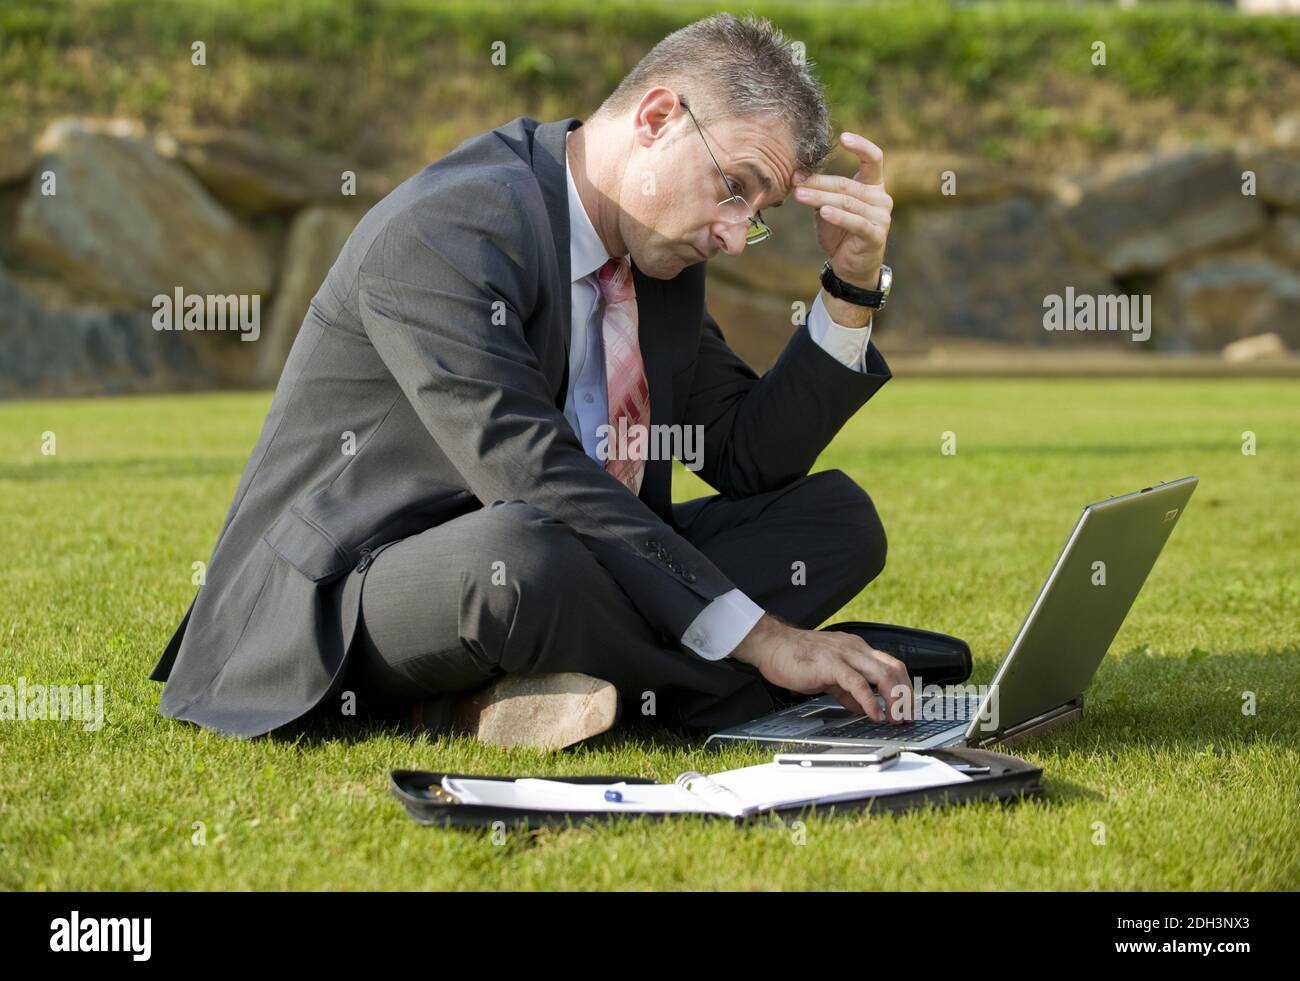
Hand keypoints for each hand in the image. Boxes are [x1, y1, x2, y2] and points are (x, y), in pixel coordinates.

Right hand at [731, 614, 912, 722]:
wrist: (770, 645)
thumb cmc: (794, 658)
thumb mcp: (827, 675)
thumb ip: (847, 690)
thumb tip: (862, 707)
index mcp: (856, 649)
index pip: (891, 666)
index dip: (904, 688)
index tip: (907, 708)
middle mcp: (855, 648)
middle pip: (895, 669)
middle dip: (906, 695)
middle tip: (907, 718)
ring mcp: (844, 654)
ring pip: (883, 674)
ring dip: (895, 699)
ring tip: (895, 719)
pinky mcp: (831, 664)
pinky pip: (858, 683)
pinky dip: (871, 701)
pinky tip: (874, 714)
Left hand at [792, 132, 891, 290]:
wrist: (850, 265)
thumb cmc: (840, 231)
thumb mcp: (828, 206)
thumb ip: (820, 190)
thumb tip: (796, 173)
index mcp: (873, 185)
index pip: (873, 159)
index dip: (861, 146)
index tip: (842, 137)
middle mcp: (881, 198)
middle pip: (848, 184)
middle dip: (819, 182)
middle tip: (796, 179)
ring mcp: (881, 217)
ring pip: (848, 202)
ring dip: (821, 198)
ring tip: (799, 195)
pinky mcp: (876, 235)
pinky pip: (856, 222)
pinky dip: (838, 217)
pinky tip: (823, 212)